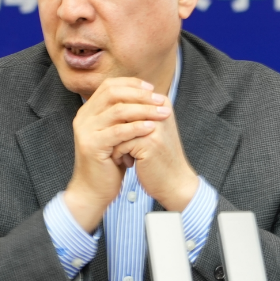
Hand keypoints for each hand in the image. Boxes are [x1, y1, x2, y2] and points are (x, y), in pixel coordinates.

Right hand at [64, 77, 171, 232]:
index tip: (152, 89)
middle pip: (113, 93)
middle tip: (161, 99)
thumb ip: (125, 116)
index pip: (109, 86)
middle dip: (140, 94)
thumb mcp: (117, 134)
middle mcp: (83, 117)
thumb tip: (148, 95)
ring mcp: (85, 131)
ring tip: (163, 113)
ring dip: (144, 110)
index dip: (132, 84)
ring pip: (117, 111)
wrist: (93, 190)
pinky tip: (152, 128)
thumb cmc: (109, 163)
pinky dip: (137, 127)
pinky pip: (118, 131)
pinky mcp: (91, 146)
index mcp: (88, 111)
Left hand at [110, 97, 198, 213]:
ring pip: (117, 127)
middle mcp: (160, 109)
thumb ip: (134, 113)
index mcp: (161, 102)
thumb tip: (105, 99)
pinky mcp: (149, 142)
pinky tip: (126, 163)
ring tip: (120, 154)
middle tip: (114, 145)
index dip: (117, 119)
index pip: (126, 98)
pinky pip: (119, 143)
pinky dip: (118, 155)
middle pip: (121, 112)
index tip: (121, 135)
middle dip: (114, 130)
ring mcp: (156, 125)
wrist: (174, 182)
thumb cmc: (158, 156)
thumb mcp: (149, 129)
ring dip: (114, 143)